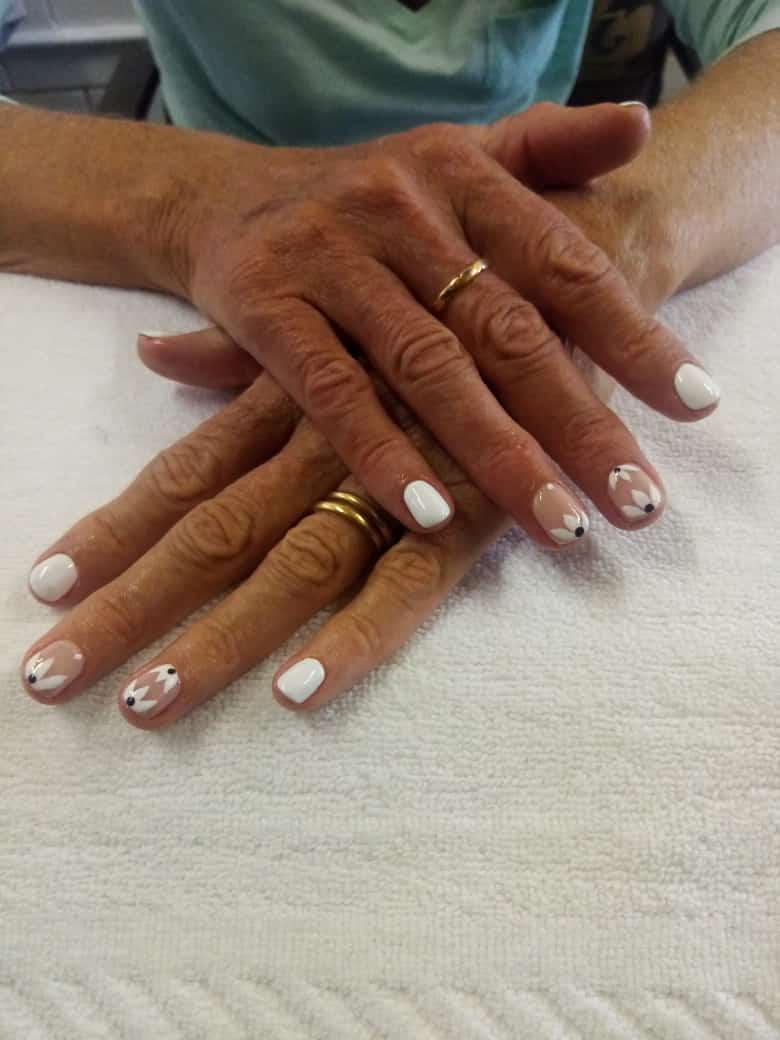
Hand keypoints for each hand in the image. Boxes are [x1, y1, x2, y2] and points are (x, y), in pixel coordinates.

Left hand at [21, 343, 617, 723]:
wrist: (574, 257)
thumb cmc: (451, 299)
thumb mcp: (343, 317)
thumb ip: (246, 353)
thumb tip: (153, 352)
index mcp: (293, 400)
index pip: (184, 473)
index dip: (113, 529)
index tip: (44, 585)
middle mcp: (327, 442)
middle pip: (210, 534)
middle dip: (128, 607)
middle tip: (47, 677)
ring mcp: (397, 479)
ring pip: (290, 568)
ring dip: (217, 641)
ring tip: (144, 708)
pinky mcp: (473, 510)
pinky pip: (409, 584)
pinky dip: (357, 635)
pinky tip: (297, 693)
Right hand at [162, 102, 718, 538]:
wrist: (224, 197)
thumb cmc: (364, 199)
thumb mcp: (453, 160)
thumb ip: (547, 150)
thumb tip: (638, 126)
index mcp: (461, 173)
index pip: (563, 262)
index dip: (633, 334)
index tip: (694, 405)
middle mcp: (400, 209)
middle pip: (508, 330)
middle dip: (579, 421)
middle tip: (637, 500)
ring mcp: (330, 258)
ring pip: (428, 368)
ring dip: (497, 454)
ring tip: (560, 526)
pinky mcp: (266, 309)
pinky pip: (332, 391)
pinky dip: (381, 452)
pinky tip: (432, 515)